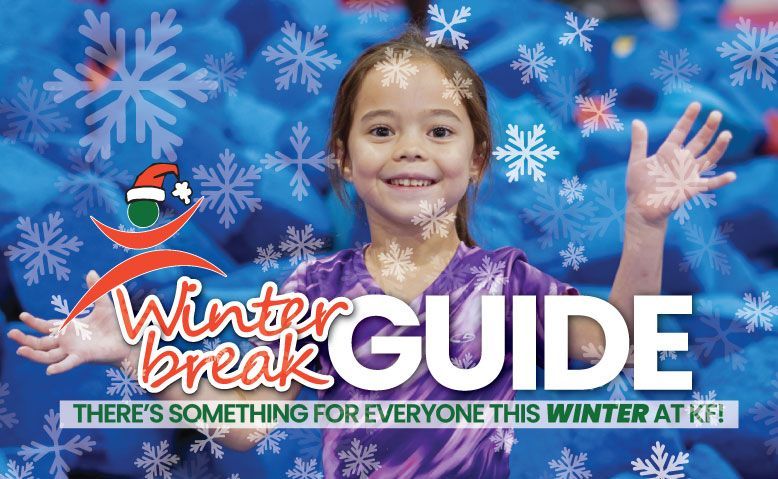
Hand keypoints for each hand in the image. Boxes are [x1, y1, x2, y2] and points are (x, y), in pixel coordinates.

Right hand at [7, 271, 131, 374]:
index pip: (46, 326)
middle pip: (41, 342)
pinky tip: (49, 371)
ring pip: (48, 355)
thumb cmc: (114, 325)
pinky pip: (68, 364)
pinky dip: (59, 367)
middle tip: (10, 334)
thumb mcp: (104, 304)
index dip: (34, 322)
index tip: (22, 316)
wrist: (128, 340)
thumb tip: (91, 271)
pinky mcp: (83, 357)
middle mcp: (67, 342)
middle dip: (25, 339)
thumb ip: (95, 289)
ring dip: (34, 354)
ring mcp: (73, 350)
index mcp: (69, 329)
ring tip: (20, 350)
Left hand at [625, 102, 736, 226]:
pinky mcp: (692, 188)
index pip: (681, 132)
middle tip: (717, 113)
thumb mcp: (636, 161)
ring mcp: (689, 174)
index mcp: (668, 152)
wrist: (641, 208)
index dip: (688, 119)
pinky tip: (732, 176)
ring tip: (727, 134)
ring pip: (709, 158)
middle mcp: (682, 161)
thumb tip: (637, 121)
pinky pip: (710, 184)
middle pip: (699, 141)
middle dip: (708, 128)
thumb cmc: (638, 186)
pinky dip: (721, 181)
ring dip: (719, 147)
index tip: (696, 104)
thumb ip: (639, 142)